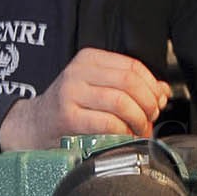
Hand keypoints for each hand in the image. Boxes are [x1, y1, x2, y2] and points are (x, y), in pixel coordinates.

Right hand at [0, 48, 170, 150]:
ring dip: (137, 120)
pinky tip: (123, 137)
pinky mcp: (68, 117)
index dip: (152, 86)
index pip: (133, 66)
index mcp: (89, 59)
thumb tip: (163, 91)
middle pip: (130, 82)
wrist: (33, 125)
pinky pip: (107, 122)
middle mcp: (79, 71)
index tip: (158, 102)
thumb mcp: (98, 89)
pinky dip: (122, 132)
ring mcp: (71, 93)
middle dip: (148, 104)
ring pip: (121, 101)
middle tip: (150, 118)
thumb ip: (130, 87)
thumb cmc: (68, 108)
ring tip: (138, 129)